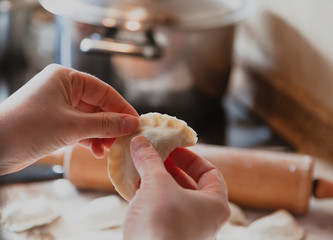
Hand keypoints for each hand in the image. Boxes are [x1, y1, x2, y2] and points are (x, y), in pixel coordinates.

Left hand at [0, 64, 138, 174]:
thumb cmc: (26, 127)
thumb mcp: (72, 125)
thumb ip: (105, 124)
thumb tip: (132, 124)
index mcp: (66, 78)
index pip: (104, 91)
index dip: (122, 108)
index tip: (136, 124)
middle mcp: (64, 89)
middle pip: (99, 106)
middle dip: (111, 125)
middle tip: (123, 140)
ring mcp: (60, 107)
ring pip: (91, 119)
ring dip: (102, 135)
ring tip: (109, 149)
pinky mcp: (57, 123)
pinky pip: (81, 129)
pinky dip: (90, 139)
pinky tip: (97, 151)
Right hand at [124, 136, 229, 239]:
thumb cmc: (162, 221)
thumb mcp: (156, 184)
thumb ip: (150, 160)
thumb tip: (140, 141)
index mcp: (215, 204)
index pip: (210, 172)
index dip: (191, 157)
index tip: (172, 149)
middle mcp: (206, 220)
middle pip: (191, 185)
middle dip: (171, 169)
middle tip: (154, 157)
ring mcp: (189, 232)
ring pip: (175, 200)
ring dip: (159, 183)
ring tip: (142, 170)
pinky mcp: (170, 239)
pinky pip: (164, 213)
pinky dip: (152, 200)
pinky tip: (136, 190)